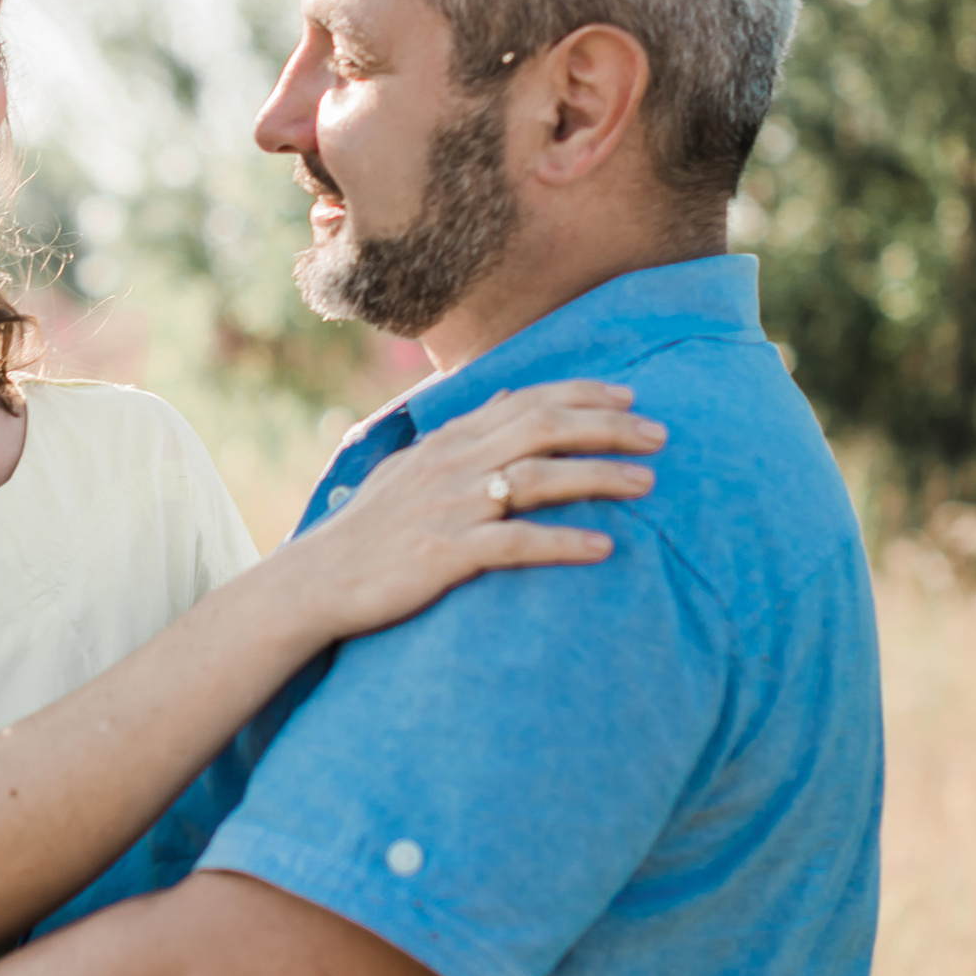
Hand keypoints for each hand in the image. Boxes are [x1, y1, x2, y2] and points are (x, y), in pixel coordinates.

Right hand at [289, 379, 662, 641]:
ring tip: (648, 484)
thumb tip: (506, 396)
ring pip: (537, 478)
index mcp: (447, 442)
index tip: (630, 398)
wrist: (316, 580)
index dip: (582, 395)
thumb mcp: (410, 466)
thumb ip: (462, 433)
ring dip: (598, 477)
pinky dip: (563, 543)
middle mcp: (452, 464)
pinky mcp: (446, 553)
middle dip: (607, 428)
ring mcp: (449, 507)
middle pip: (541, 428)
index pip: (525, 401)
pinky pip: (515, 543)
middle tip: (659, 435)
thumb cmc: (369, 529)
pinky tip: (604, 549)